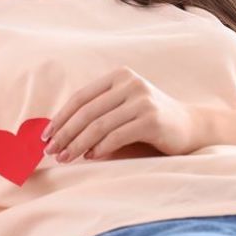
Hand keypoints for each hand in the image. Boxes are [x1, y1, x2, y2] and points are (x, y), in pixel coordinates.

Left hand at [42, 66, 207, 160]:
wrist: (191, 127)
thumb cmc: (149, 121)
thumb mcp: (122, 109)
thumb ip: (97, 113)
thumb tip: (57, 132)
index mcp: (119, 76)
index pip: (81, 97)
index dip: (60, 117)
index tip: (45, 136)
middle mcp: (130, 84)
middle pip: (86, 112)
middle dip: (65, 133)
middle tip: (51, 152)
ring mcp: (142, 100)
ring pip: (98, 125)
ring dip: (78, 144)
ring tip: (66, 158)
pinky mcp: (151, 119)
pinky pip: (117, 136)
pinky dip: (100, 148)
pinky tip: (91, 157)